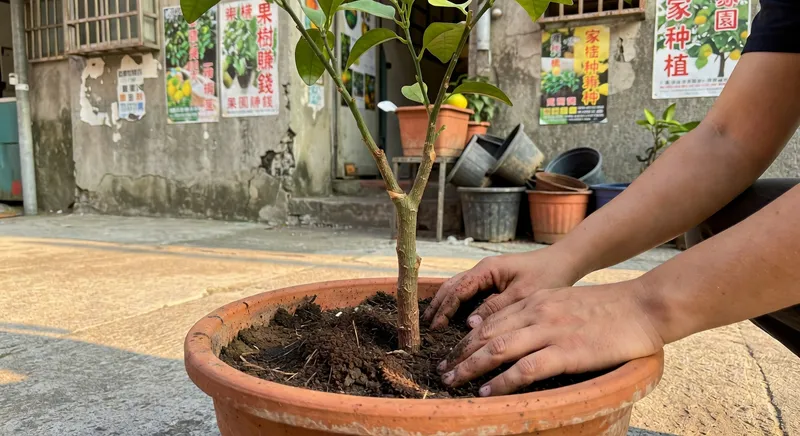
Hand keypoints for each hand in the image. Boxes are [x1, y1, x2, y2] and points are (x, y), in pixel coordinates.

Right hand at [423, 249, 581, 329]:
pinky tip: (452, 316)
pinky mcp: (492, 280)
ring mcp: (486, 274)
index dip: (444, 310)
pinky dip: (455, 303)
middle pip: (450, 287)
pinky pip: (467, 291)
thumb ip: (496, 308)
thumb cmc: (547, 275)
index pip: (457, 290)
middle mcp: (482, 269)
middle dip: (437, 306)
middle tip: (424, 328)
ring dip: (443, 304)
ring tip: (432, 323)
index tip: (434, 328)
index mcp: (487, 270)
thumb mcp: (523, 295)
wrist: (564, 261)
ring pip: (456, 288)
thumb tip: (470, 325)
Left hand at [437, 281, 664, 395]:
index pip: (489, 320)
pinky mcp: (566, 351)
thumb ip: (540, 313)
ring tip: (453, 382)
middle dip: (460, 354)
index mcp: (535, 300)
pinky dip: (503, 382)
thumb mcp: (565, 302)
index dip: (466, 339)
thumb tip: (518, 332)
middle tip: (442, 370)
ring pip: (497, 350)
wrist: (642, 306)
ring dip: (471, 367)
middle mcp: (536, 312)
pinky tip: (488, 392)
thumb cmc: (608, 308)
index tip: (451, 353)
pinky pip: (526, 369)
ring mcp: (550, 331)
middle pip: (485, 334)